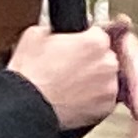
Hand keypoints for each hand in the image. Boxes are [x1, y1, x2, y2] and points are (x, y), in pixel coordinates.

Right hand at [4, 17, 124, 135]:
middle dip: (91, 60)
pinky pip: (104, 98)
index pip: (99, 35)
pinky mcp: (106, 107)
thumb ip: (57, 29)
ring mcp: (109, 87)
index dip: (85, 39)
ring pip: (106, 78)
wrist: (27, 103)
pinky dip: (93, 97)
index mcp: (95, 42)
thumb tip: (58, 32)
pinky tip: (75, 96)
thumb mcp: (36, 34)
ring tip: (71, 83)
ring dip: (94, 79)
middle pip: (105, 57)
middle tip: (70, 66)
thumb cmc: (31, 72)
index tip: (78, 45)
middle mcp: (108, 64)